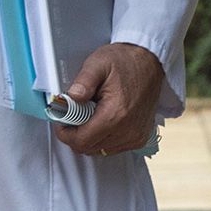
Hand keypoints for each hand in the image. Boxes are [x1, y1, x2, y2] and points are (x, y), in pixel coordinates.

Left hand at [54, 43, 165, 158]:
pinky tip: (103, 119)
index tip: (61, 122)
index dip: (65, 134)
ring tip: (90, 114)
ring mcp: (136, 137)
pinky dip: (103, 137)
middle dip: (76, 134)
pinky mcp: (139, 138)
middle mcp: (128, 131)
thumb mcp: (98, 64)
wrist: (149, 62)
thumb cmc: (125, 61)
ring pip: (100, 149)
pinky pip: (113, 147)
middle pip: (89, 148)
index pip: (82, 141)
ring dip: (90, 136)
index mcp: (116, 115)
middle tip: (74, 114)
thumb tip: (70, 98)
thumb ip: (83, 82)